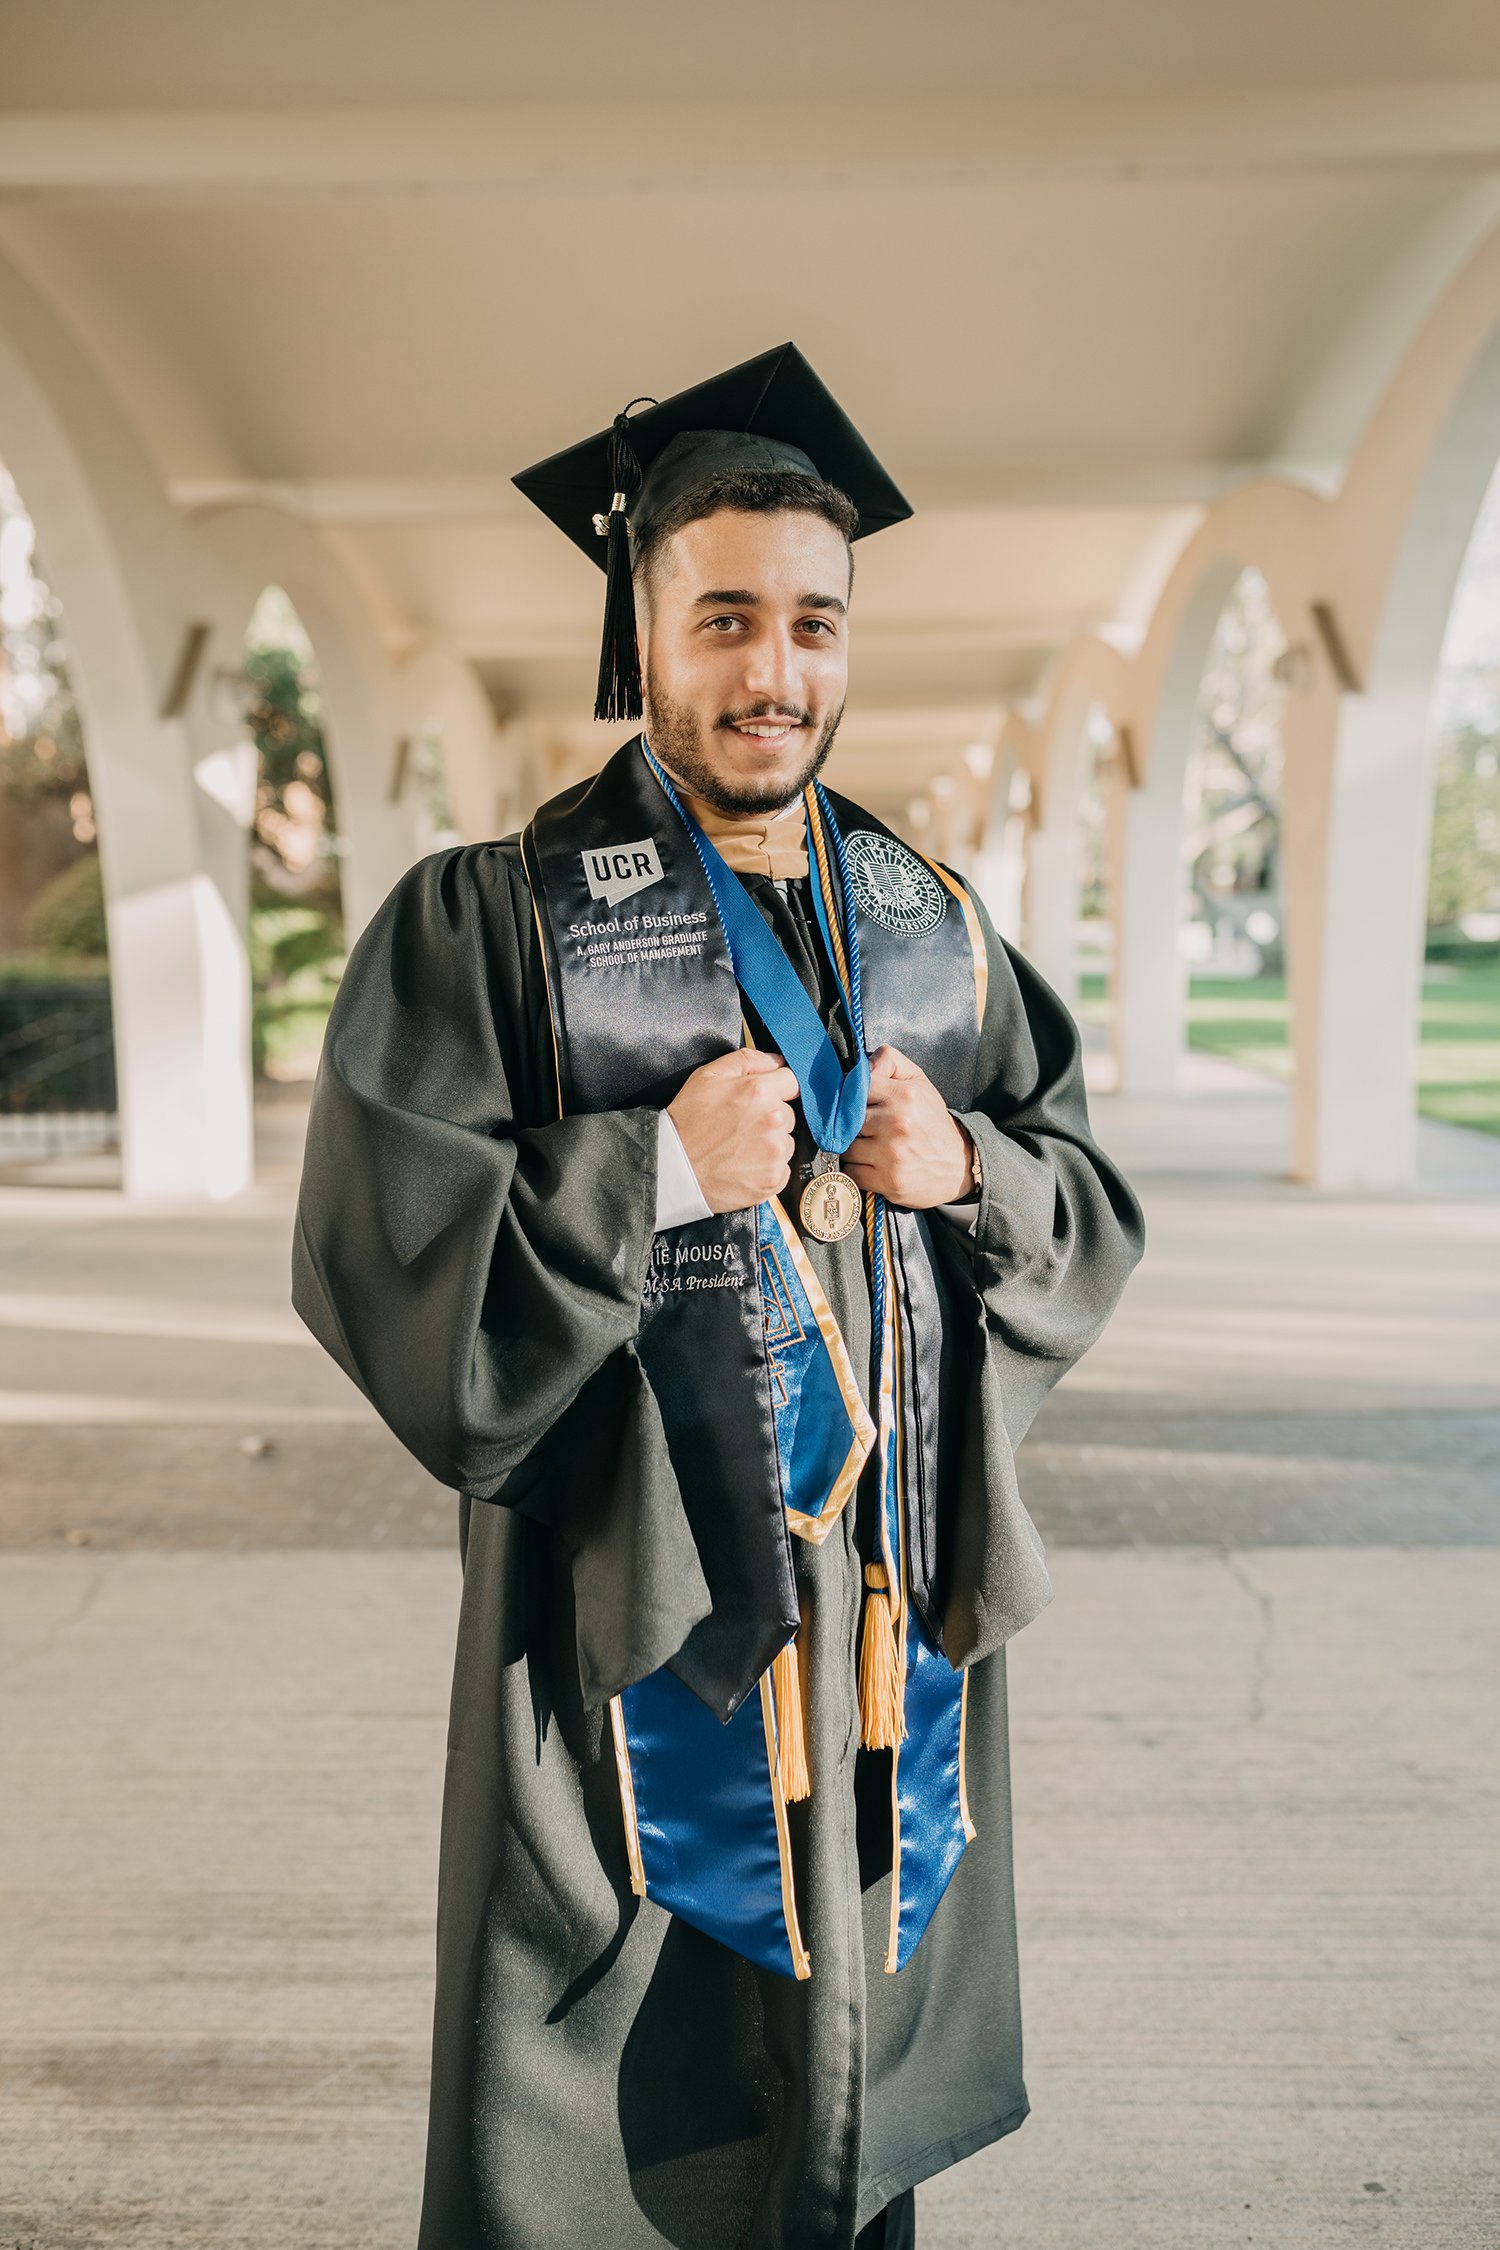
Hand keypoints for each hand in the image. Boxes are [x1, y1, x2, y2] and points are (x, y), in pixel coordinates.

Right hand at [667, 1049, 799, 1213]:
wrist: (673, 1168)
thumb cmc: (688, 1120)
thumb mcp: (709, 1075)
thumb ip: (748, 1059)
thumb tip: (777, 1060)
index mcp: (761, 1091)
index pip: (792, 1082)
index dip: (777, 1088)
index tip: (763, 1099)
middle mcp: (774, 1120)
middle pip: (789, 1114)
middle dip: (771, 1117)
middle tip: (741, 1126)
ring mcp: (776, 1152)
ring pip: (786, 1142)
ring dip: (770, 1143)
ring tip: (740, 1147)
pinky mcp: (774, 1179)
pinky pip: (782, 1168)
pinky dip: (767, 1168)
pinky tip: (743, 1165)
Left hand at [843, 1045, 973, 1208]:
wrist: (958, 1164)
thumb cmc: (931, 1121)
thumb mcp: (918, 1082)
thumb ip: (889, 1061)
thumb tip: (861, 1065)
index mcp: (904, 1096)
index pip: (855, 1088)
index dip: (851, 1097)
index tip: (855, 1104)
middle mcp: (897, 1123)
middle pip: (846, 1120)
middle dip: (852, 1124)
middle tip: (866, 1128)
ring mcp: (891, 1154)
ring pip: (846, 1147)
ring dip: (853, 1149)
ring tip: (871, 1147)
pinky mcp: (888, 1181)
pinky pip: (851, 1172)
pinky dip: (857, 1170)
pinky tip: (872, 1165)